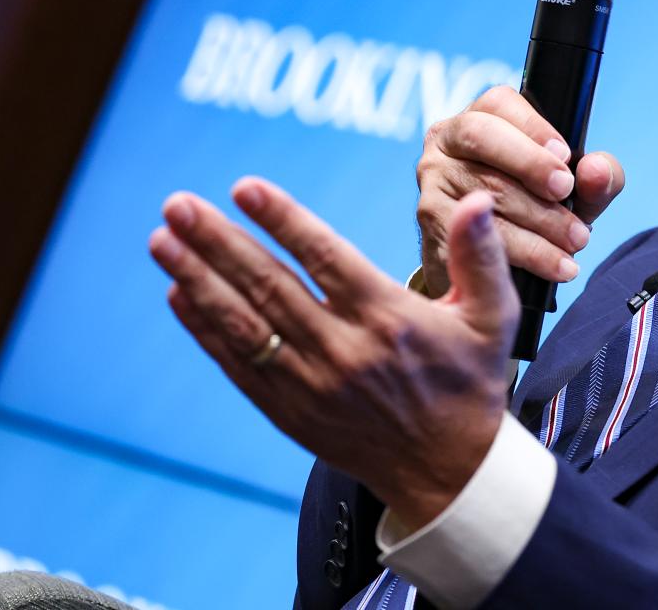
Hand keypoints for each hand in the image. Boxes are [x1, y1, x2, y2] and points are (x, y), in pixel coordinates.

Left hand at [149, 177, 515, 527]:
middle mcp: (344, 350)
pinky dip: (205, 328)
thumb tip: (477, 202)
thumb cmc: (472, 382)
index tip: (243, 187)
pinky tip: (179, 293)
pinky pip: (238, 364)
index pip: (325, 258)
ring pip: (244, 323)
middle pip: (269, 286)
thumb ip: (480, 255)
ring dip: (197, 279)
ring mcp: (311, 384)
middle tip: (179, 205)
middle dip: (218, 242)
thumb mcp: (494, 316)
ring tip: (162, 240)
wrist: (450, 471)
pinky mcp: (291, 411)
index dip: (282, 220)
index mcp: (390, 319)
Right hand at [416, 85, 624, 294]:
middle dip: (529, 164)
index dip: (533, 126)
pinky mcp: (430, 223)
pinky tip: (553, 265)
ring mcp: (433, 180)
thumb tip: (595, 169)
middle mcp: (447, 140)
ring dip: (536, 220)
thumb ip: (597, 177)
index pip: (500, 103)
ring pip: (481, 190)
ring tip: (574, 241)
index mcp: (482, 116)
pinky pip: (472, 234)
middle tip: (565, 191)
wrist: (494, 265)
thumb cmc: (540, 208)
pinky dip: (521, 252)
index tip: (565, 155)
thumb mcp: (577, 190)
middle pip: (481, 136)